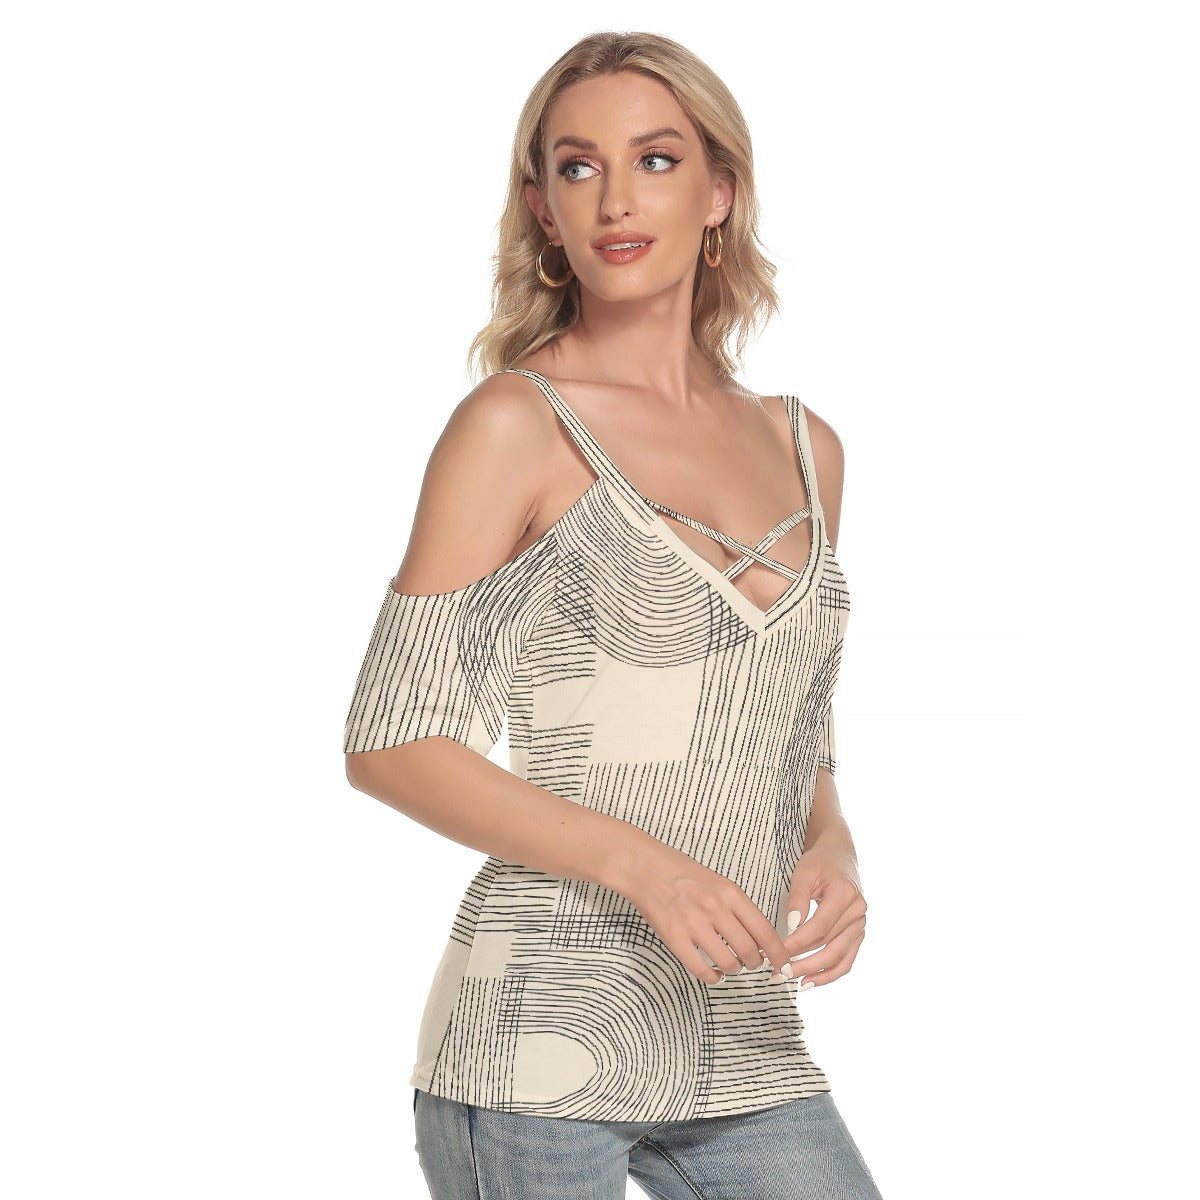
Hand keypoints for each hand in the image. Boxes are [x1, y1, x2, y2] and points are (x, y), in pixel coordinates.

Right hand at [618, 842, 795, 985]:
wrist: (645, 866)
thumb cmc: (682, 872)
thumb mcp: (718, 882)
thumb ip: (738, 908)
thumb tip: (758, 939)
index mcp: (730, 892)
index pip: (765, 931)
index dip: (779, 954)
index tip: (785, 966)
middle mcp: (715, 908)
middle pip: (749, 951)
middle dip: (755, 964)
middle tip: (753, 964)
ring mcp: (693, 923)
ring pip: (728, 962)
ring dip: (734, 970)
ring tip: (731, 966)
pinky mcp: (674, 937)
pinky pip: (700, 969)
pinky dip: (712, 977)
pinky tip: (715, 974)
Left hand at [782, 843, 867, 986]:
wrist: (840, 858)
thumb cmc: (819, 863)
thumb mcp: (804, 871)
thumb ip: (798, 897)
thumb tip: (792, 924)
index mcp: (845, 894)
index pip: (820, 927)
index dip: (798, 943)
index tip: (777, 952)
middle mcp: (858, 912)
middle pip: (829, 945)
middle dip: (803, 963)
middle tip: (778, 973)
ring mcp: (861, 925)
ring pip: (840, 958)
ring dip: (815, 973)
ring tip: (792, 981)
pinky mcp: (858, 934)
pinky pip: (847, 960)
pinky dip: (830, 974)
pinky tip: (810, 982)